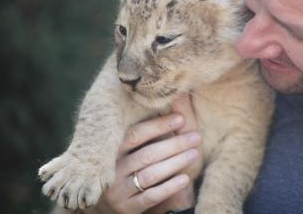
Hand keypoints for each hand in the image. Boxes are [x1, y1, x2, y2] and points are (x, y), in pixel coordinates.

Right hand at [102, 95, 200, 213]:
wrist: (106, 204)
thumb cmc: (126, 168)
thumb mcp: (129, 150)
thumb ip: (146, 131)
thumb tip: (173, 99)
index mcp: (112, 150)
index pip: (135, 134)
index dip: (158, 126)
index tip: (181, 118)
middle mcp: (113, 169)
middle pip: (147, 154)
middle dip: (175, 144)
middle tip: (196, 136)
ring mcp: (118, 190)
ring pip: (150, 174)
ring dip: (175, 162)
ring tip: (194, 153)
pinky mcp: (126, 208)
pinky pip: (150, 197)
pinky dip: (169, 187)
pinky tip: (185, 179)